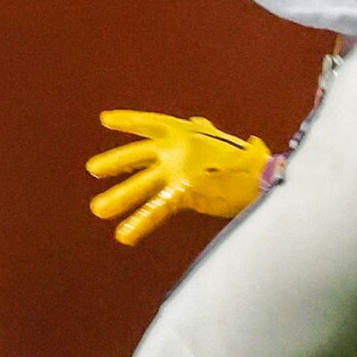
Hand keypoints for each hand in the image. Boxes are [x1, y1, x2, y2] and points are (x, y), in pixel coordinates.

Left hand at [86, 110, 270, 245]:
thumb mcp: (220, 140)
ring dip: (119, 198)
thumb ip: (203, 132)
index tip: (106, 120)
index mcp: (184, 132)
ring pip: (141, 184)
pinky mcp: (184, 190)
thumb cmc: (246, 160)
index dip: (129, 122)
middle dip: (115, 162)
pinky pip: (156, 209)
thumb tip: (197, 122)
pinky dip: (139, 223)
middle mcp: (177, 147)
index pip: (150, 124)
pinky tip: (124, 236)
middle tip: (93, 169)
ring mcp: (179, 168)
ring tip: (98, 210)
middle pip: (137, 155)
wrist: (263, 177)